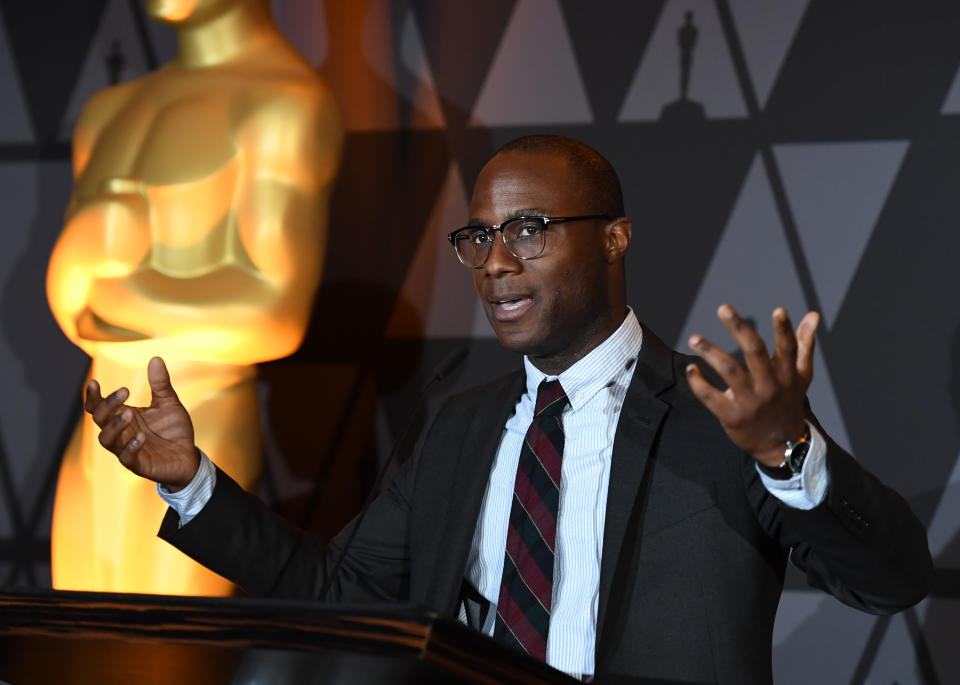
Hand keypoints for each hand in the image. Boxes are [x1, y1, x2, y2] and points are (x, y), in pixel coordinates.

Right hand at [84, 356, 198, 489]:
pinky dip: (131, 447)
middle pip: (99, 419)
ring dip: (115, 426)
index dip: (92, 396)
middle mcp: (121, 432)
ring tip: (129, 413)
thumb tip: (156, 358)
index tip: (95, 382)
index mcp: (123, 416)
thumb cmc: (173, 429)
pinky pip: (126, 458)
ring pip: (107, 440)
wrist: (188, 456)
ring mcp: (127, 449)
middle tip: (125, 391)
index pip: (98, 406)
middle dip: (108, 405)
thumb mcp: (169, 403)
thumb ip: (161, 384)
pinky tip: (141, 437)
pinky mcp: (138, 465)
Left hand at [685, 305, 819, 466]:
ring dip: (711, 352)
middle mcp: (770, 386)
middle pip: (754, 352)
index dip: (784, 329)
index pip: (788, 348)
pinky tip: (691, 369)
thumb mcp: (801, 376)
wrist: (781, 446)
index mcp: (786, 374)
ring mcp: (750, 402)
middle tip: (723, 308)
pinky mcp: (732, 416)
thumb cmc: (788, 402)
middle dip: (739, 328)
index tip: (779, 310)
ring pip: (730, 371)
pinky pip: (711, 397)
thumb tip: (813, 314)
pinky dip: (698, 382)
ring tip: (694, 338)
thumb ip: (804, 344)